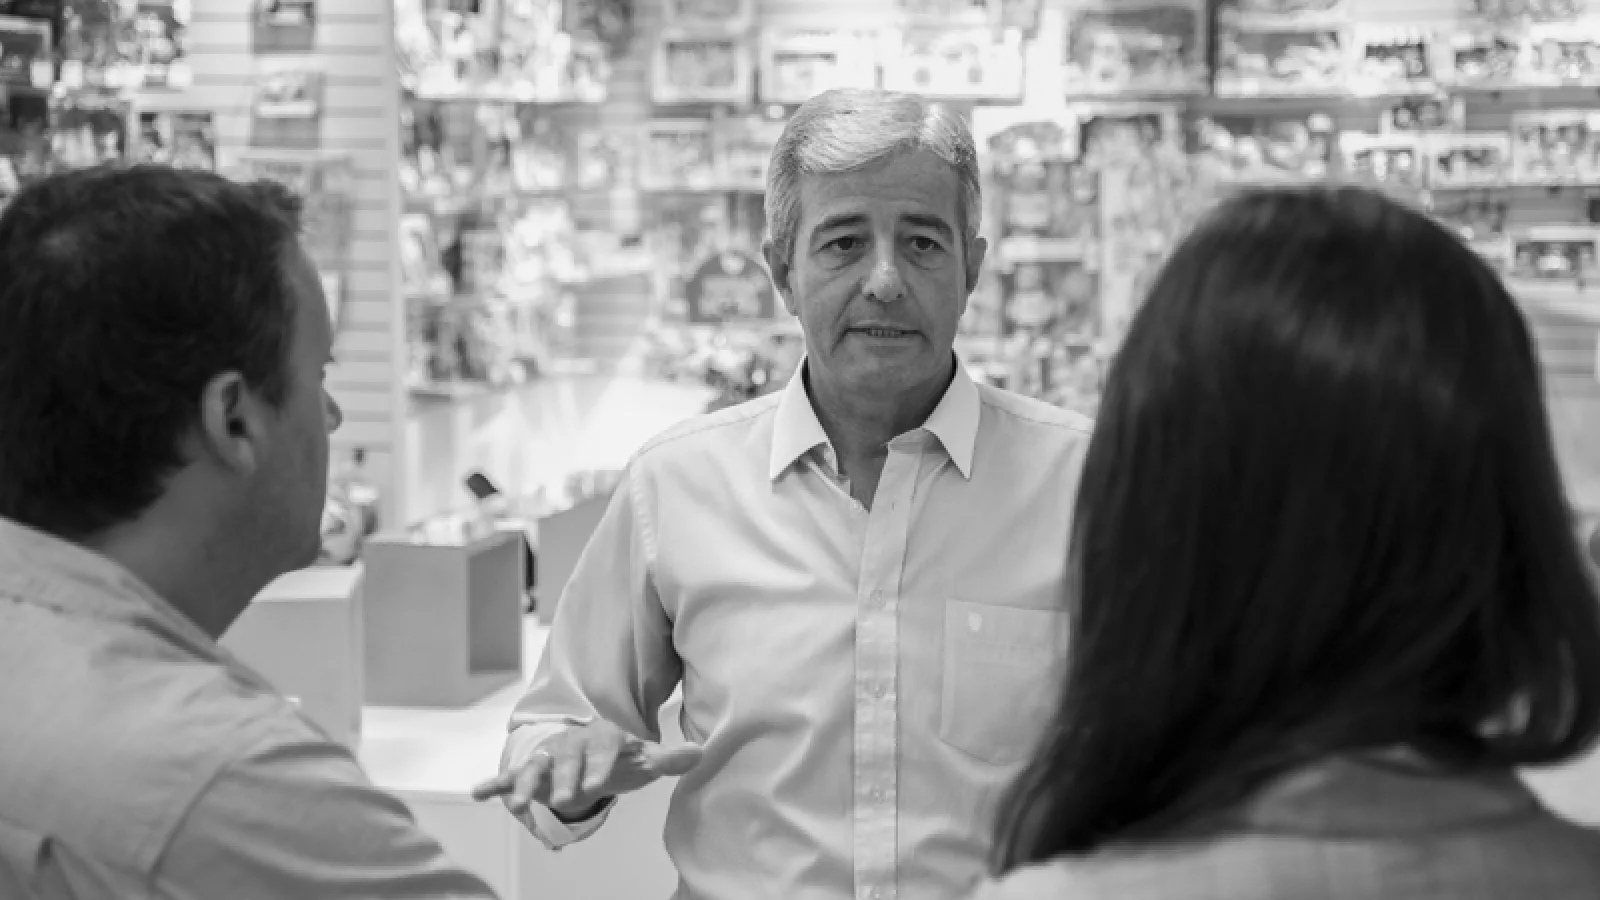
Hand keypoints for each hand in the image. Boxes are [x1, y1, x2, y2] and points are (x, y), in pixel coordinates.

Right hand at [470, 720, 701, 820]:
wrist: (589, 751)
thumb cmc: (618, 757)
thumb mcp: (643, 758)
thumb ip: (668, 759)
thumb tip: (701, 752)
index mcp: (602, 737)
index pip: (603, 748)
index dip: (601, 764)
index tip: (600, 783)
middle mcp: (572, 744)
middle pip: (566, 760)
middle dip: (564, 778)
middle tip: (563, 800)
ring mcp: (549, 757)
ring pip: (534, 768)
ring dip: (524, 784)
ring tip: (516, 804)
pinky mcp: (531, 771)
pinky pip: (509, 776)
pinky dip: (494, 784)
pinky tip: (477, 793)